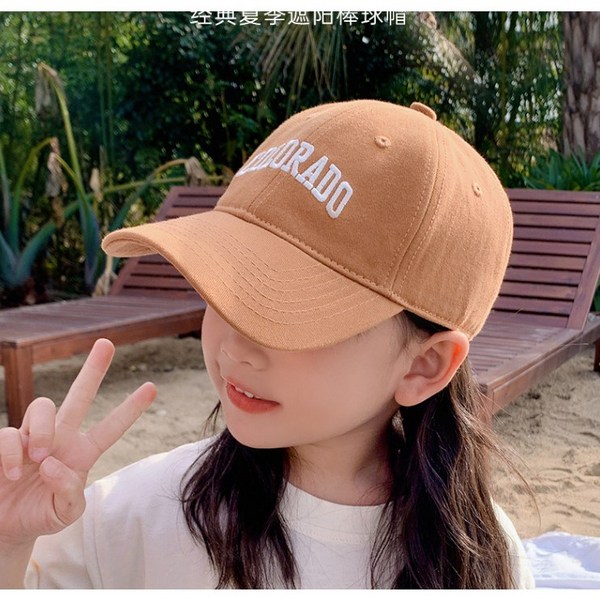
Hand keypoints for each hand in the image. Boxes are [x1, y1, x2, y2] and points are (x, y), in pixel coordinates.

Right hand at [0, 339, 155, 545]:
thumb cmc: (41, 515)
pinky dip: (11, 453)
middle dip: (93, 369)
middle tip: (107, 343)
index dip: (130, 408)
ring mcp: (31, 436)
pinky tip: (13, 472)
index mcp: (82, 452)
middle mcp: (60, 437)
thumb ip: (70, 492)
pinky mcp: (4, 443)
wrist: (6, 528)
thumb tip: (54, 464)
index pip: (111, 427)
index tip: (152, 387)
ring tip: (39, 458)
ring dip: (42, 431)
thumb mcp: (66, 512)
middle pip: (79, 395)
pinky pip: (7, 434)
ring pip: (43, 407)